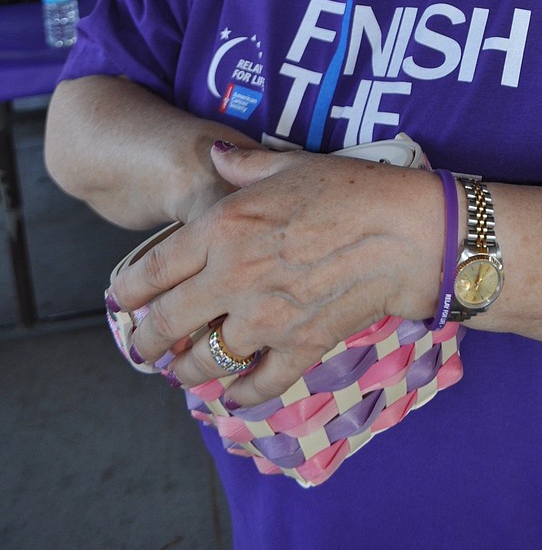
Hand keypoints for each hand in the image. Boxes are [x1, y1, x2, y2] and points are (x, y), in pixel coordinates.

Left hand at [109, 145, 444, 405]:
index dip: (131, 291)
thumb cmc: (351, 189)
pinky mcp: (299, 348)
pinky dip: (241, 397)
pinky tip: (232, 397)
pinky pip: (259, 385)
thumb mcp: (290, 164)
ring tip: (181, 373)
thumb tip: (218, 157)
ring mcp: (265, 320)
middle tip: (142, 348)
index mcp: (224, 228)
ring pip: (206, 363)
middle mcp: (233, 279)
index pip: (156, 269)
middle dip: (147, 341)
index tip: (122, 301)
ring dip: (187, 372)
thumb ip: (244, 165)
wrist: (407, 234)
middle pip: (169, 324)